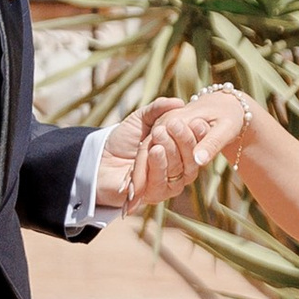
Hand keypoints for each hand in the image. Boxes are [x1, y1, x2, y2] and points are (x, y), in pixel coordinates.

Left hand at [98, 99, 237, 208]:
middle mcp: (179, 170)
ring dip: (169, 150)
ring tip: (160, 133)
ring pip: (177, 170)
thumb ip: (158, 109)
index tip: (197, 120)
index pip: (197, 145)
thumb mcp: (141, 119)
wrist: (100, 160)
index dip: (198, 134)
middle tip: (175, 123)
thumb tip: (178, 102)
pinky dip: (158, 165)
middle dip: (183, 140)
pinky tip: (155, 150)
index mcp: (181, 152)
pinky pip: (161, 182)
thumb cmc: (123, 139)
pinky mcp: (154, 195)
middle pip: (190, 159)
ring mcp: (169, 185)